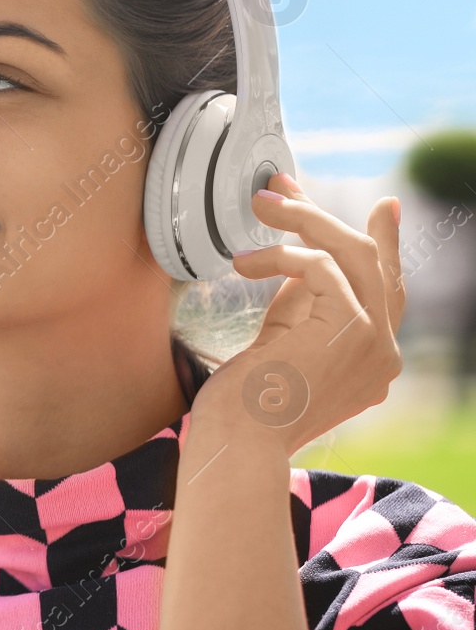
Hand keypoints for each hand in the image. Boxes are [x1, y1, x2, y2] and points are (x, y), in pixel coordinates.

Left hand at [194, 172, 405, 456]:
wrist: (239, 441)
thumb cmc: (244, 402)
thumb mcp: (284, 343)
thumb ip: (305, 306)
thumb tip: (302, 256)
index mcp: (374, 362)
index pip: (389, 291)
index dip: (387, 246)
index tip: (384, 209)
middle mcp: (385, 353)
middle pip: (372, 264)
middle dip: (326, 217)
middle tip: (282, 188)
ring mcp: (375, 342)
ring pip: (353, 254)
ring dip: (302, 219)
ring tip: (258, 205)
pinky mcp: (351, 329)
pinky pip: (322, 267)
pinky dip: (281, 256)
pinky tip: (244, 264)